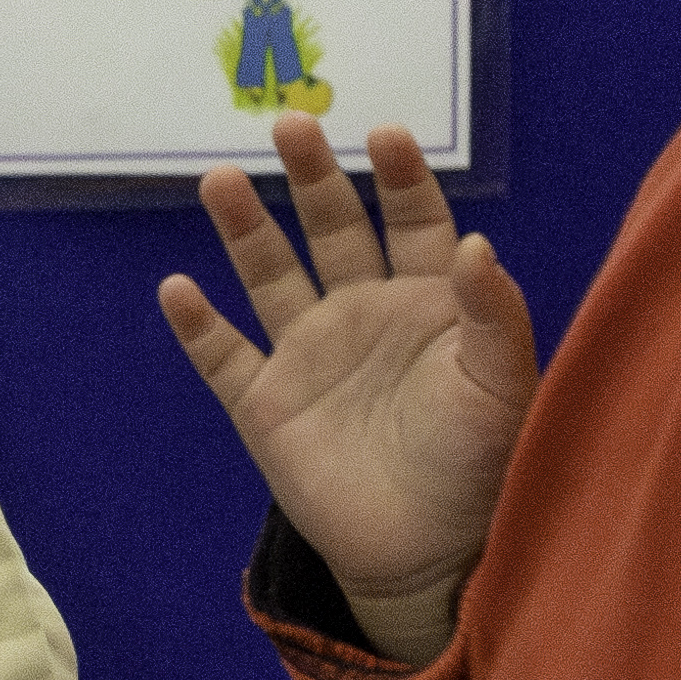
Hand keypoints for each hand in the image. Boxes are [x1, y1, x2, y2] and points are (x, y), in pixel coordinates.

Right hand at [162, 117, 538, 664]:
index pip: (412, 220)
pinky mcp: (265, 406)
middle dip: (312, 178)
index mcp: (426, 301)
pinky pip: (223, 358)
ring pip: (270, 275)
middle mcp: (362, 313)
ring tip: (220, 178)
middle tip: (292, 123)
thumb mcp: (502, 384)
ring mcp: (309, 356)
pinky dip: (198, 326)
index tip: (383, 134)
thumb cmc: (480, 465)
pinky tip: (178, 289)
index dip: (399, 177)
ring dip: (244, 228)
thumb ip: (492, 311)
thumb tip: (474, 241)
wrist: (429, 556)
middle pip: (333, 228)